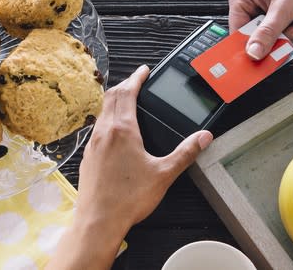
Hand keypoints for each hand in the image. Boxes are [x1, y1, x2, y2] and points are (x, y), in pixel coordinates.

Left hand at [46, 65, 213, 269]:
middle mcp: (104, 132)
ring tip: (127, 101)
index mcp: (122, 130)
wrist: (98, 221)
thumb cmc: (128, 198)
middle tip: (136, 81)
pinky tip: (115, 131)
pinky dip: (107, 118)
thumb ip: (185, 153)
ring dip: (114, 101)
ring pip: (102, 112)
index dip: (136, 78)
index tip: (144, 70)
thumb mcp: (164, 174)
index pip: (127, 92)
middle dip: (124, 85)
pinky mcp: (88, 156)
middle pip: (111, 97)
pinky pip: (97, 128)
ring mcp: (93, 144)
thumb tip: (203, 137)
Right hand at [228, 0, 292, 59]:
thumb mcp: (284, 8)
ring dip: (285, 36)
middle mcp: (248, 5)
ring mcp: (261, 13)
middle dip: (272, 39)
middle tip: (286, 36)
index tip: (257, 58)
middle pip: (252, 37)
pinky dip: (290, 33)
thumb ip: (267, 33)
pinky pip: (277, 36)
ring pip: (266, 39)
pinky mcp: (274, 18)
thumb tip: (253, 53)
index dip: (247, 46)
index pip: (237, 30)